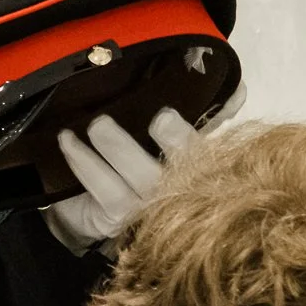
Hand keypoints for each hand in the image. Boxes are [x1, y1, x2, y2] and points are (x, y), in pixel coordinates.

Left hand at [42, 85, 245, 250]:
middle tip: (159, 117)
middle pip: (188, 162)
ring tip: (98, 124)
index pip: (215, 143)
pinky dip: (84, 160)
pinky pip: (104, 186)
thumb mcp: (173, 142)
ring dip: (119, 146)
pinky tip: (67, 141)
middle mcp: (182, 189)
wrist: (102, 216)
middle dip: (177, 137)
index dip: (218, 123)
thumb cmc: (142, 171)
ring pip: (142, 175)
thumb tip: (238, 89)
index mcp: (201, 164)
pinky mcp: (118, 216)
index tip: (213, 102)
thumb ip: (206, 116)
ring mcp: (150, 206)